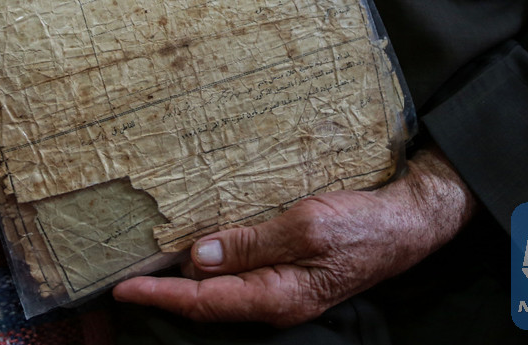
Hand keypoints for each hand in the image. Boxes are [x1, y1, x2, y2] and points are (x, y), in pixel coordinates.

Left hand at [113, 147, 475, 326]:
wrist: (404, 224)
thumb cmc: (361, 225)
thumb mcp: (306, 226)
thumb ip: (252, 243)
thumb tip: (199, 257)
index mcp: (277, 295)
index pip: (205, 302)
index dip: (161, 296)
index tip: (123, 290)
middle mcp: (275, 300)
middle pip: (208, 302)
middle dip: (165, 294)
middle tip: (126, 278)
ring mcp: (282, 290)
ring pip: (222, 291)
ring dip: (186, 281)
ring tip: (152, 265)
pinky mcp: (288, 274)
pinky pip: (241, 277)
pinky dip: (213, 267)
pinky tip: (200, 252)